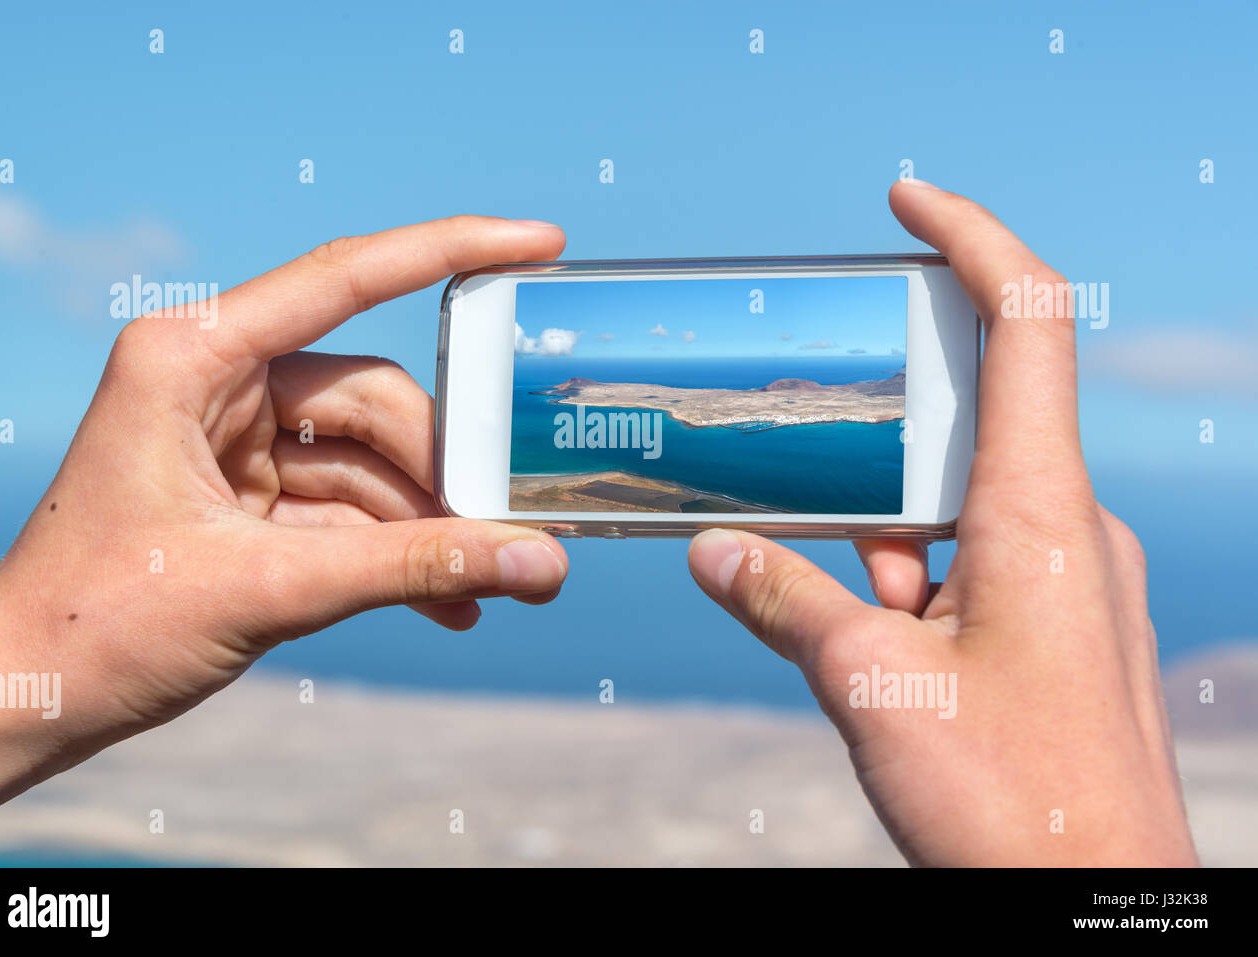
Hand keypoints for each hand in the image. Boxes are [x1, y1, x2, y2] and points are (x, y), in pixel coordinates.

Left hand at [0, 216, 569, 828]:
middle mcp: (218, 383)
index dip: (452, 251)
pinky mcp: (252, 498)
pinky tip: (450, 603)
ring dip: (430, 527)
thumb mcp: (269, 588)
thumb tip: (541, 562)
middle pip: (374, 400)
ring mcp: (237, 442)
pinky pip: (352, 508)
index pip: (345, 279)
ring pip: (372, 461)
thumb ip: (413, 569)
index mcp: (193, 357)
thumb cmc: (100, 629)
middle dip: (444, 472)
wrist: (28, 702)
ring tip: (490, 584)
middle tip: (512, 530)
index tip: (540, 243)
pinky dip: (398, 554)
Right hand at [687, 181, 1197, 865]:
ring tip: (794, 537)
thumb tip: (711, 548)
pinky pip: (973, 562)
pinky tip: (849, 613)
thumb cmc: (1012, 805)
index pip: (1027, 323)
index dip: (971, 237)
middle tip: (793, 418)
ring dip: (880, 516)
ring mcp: (1069, 581)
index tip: (905, 198)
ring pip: (960, 501)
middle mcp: (1067, 529)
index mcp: (1038, 514)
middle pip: (975, 413)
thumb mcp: (873, 688)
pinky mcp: (1058, 628)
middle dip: (878, 416)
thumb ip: (787, 602)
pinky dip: (907, 568)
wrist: (1092, 907)